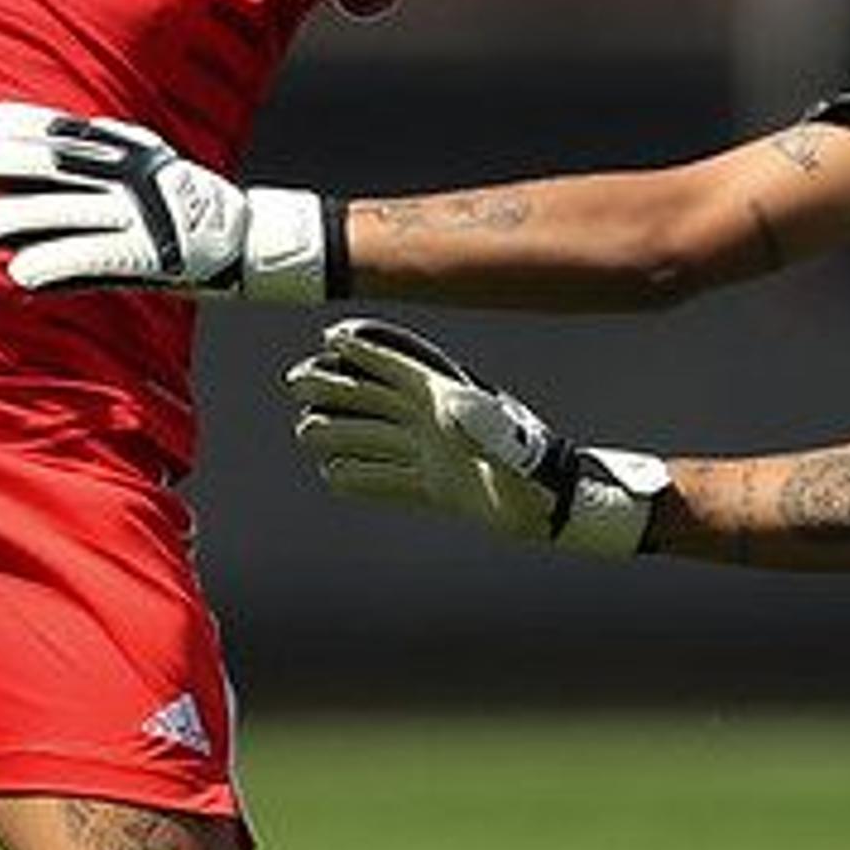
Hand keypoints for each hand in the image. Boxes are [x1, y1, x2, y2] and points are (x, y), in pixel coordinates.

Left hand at [0, 100, 334, 300]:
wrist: (245, 240)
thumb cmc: (176, 205)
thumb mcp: (139, 163)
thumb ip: (93, 156)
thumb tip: (25, 152)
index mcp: (122, 147)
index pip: (56, 127)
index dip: (10, 129)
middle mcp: (127, 174)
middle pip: (50, 162)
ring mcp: (136, 215)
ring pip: (62, 211)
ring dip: (14, 217)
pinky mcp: (146, 256)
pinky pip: (89, 260)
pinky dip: (52, 265)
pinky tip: (20, 272)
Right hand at [283, 317, 664, 555]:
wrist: (553, 511)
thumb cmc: (536, 477)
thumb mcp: (512, 449)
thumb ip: (483, 430)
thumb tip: (450, 409)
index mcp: (452, 403)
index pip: (400, 368)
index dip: (368, 351)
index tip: (332, 338)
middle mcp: (438, 425)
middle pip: (377, 398)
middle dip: (337, 386)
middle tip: (295, 381)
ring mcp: (435, 456)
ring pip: (375, 437)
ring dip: (340, 432)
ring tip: (304, 432)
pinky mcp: (437, 488)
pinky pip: (389, 480)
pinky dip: (362, 478)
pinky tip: (334, 476)